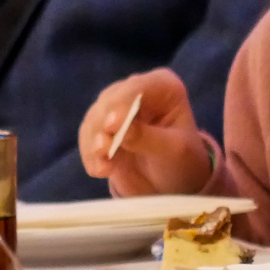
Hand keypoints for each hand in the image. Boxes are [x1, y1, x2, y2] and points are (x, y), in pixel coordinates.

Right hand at [79, 70, 209, 194]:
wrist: (172, 183)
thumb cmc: (182, 161)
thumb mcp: (175, 151)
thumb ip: (148, 138)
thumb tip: (121, 131)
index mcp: (162, 86)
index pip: (137, 87)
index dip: (121, 104)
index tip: (112, 126)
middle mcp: (135, 90)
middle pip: (110, 100)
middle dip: (102, 125)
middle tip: (103, 148)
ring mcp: (115, 108)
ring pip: (94, 117)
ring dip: (93, 142)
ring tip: (103, 167)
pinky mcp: (100, 128)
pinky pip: (87, 136)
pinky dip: (89, 154)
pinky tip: (99, 170)